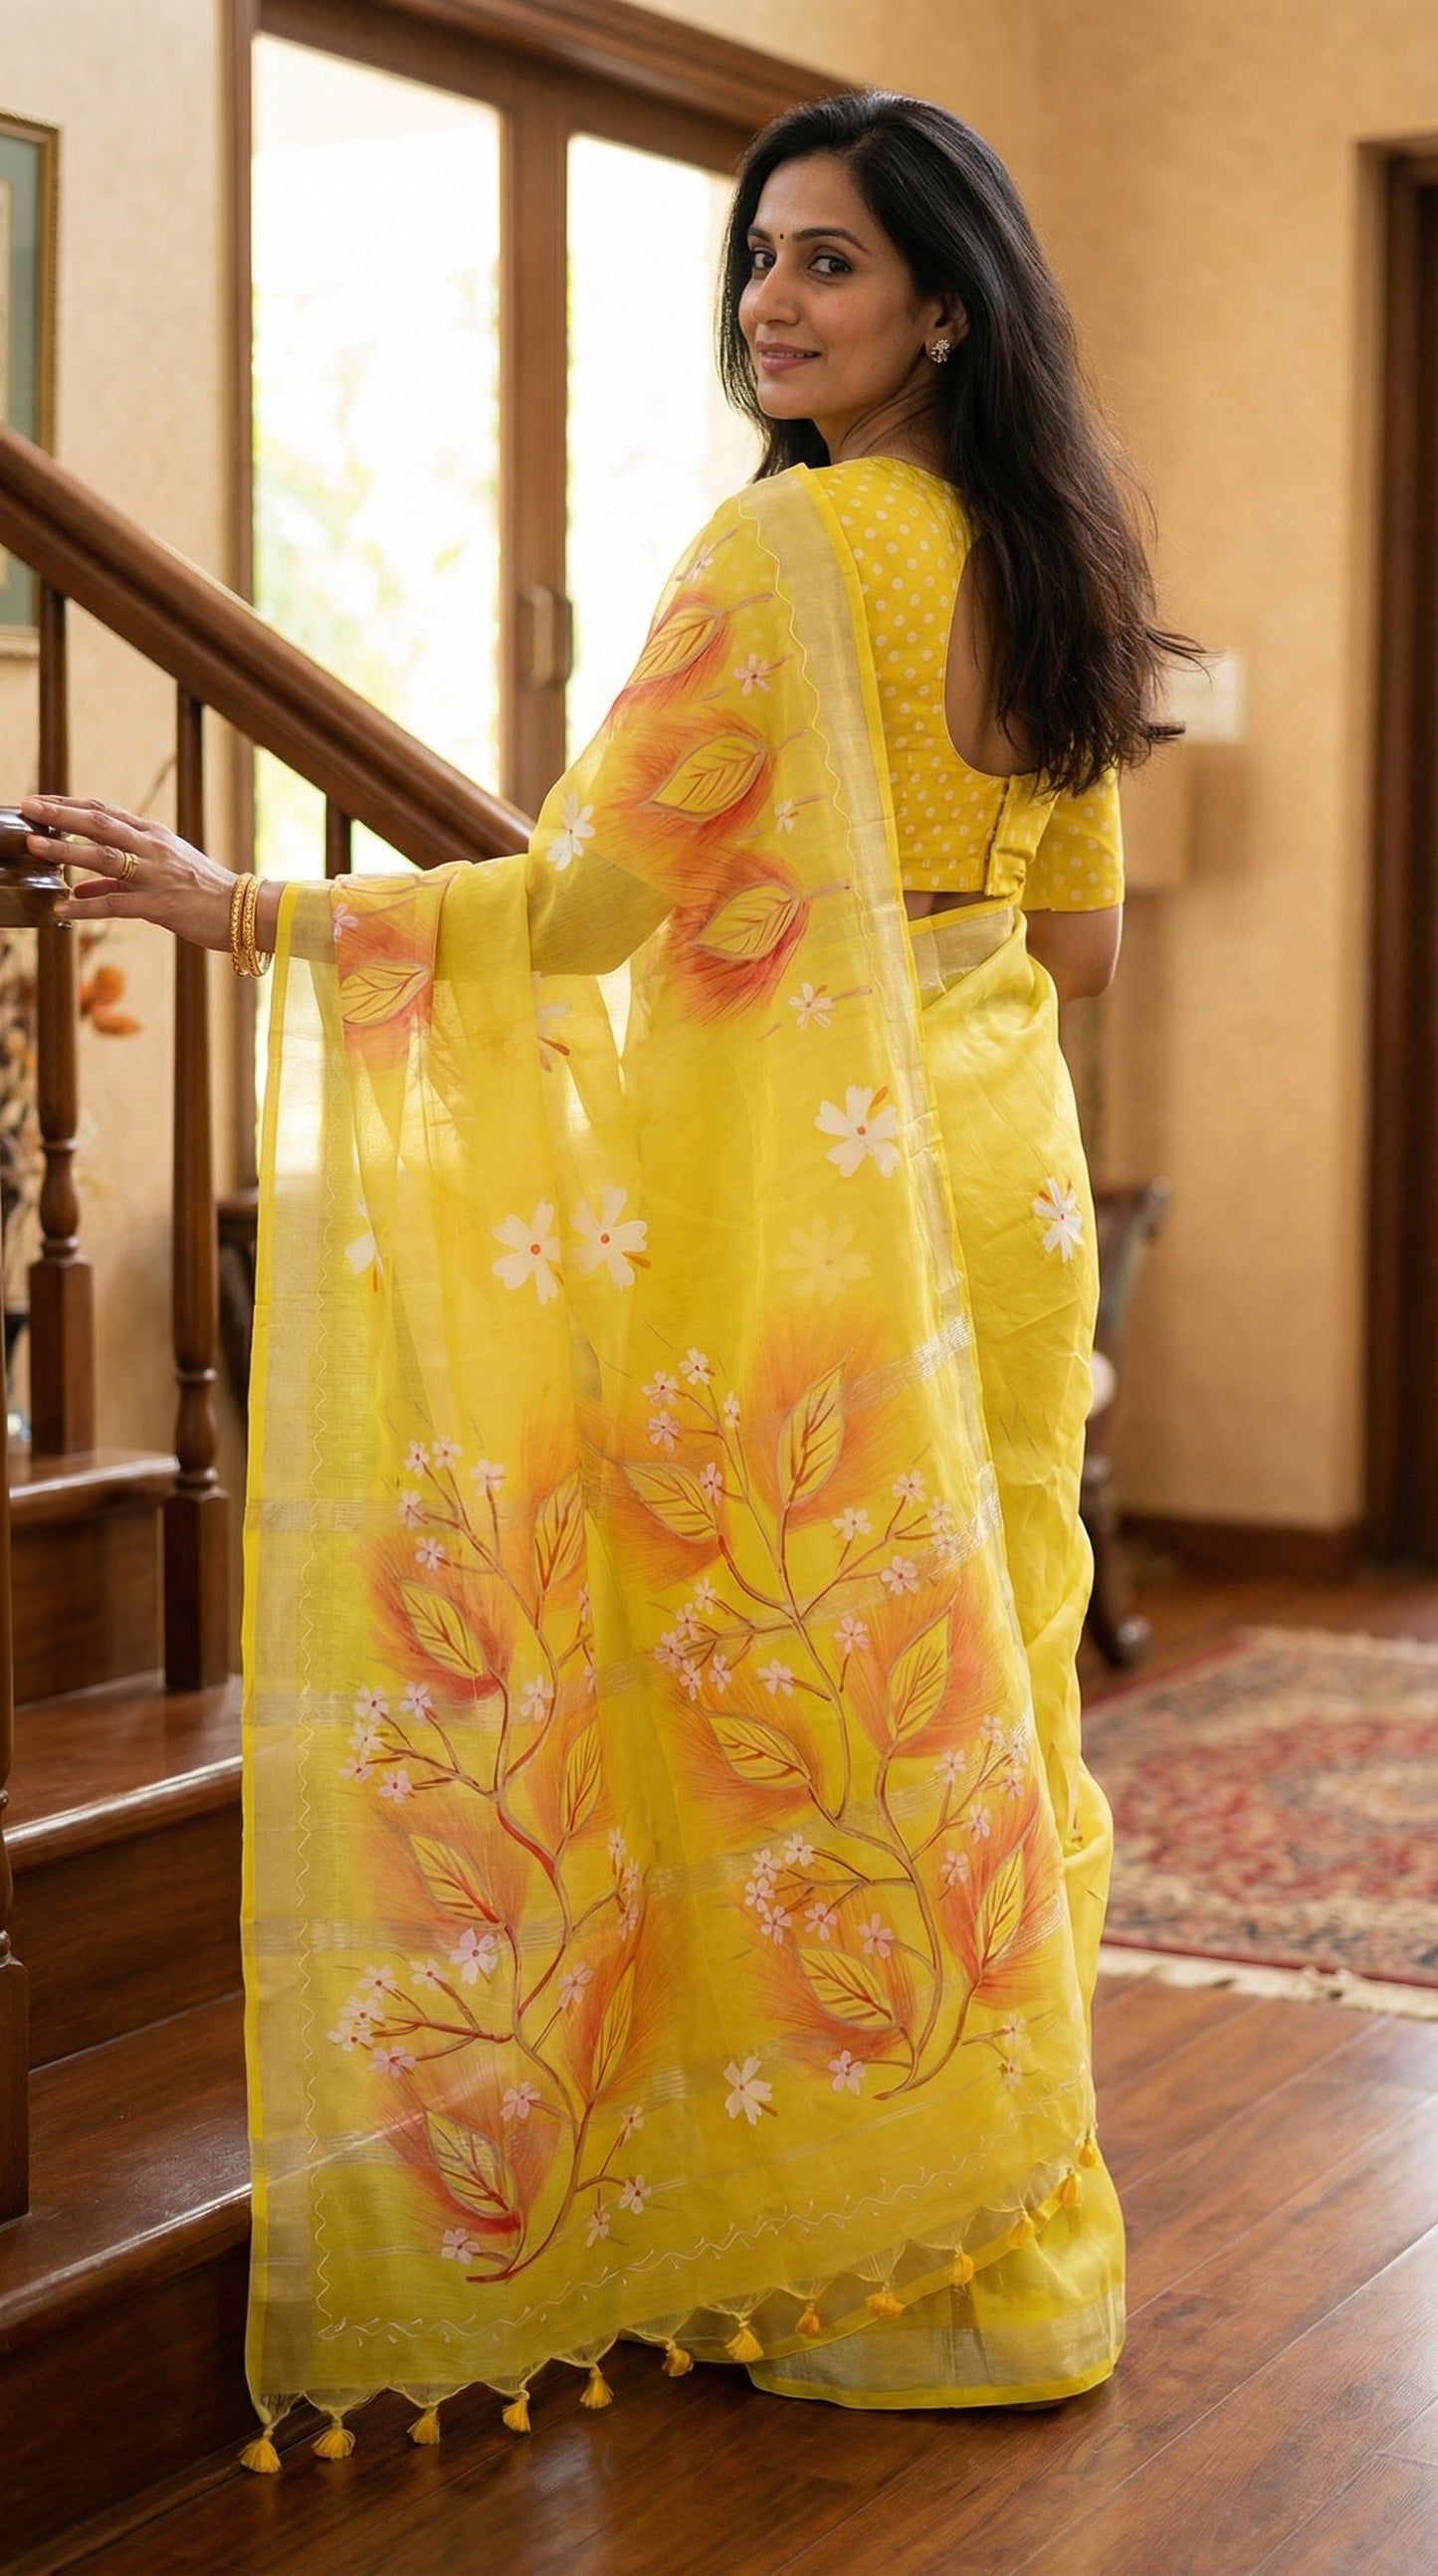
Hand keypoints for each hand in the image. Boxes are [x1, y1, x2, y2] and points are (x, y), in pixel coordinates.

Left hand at [21, 796, 237, 950]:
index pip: (104, 811)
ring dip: (65, 850)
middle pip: (99, 823)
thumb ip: (116, 881)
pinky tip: (63, 909)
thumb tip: (77, 888)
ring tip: (34, 846)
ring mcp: (156, 875)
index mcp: (154, 835)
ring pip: (103, 856)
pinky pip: (115, 904)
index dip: (69, 804)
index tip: (39, 801)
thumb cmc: (203, 893)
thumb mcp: (160, 877)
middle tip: (28, 808)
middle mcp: (153, 848)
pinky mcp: (160, 905)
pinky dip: (86, 906)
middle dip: (60, 815)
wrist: (246, 911)